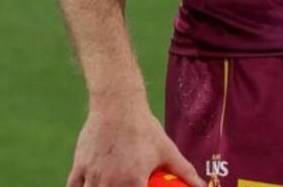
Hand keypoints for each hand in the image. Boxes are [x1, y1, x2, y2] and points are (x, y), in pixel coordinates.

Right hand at [67, 103, 202, 186]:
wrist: (117, 104)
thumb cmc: (143, 127)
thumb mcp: (167, 150)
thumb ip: (185, 172)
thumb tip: (202, 186)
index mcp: (133, 183)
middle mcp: (111, 182)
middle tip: (124, 185)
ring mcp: (93, 175)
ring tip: (109, 184)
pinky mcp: (80, 166)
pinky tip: (89, 186)